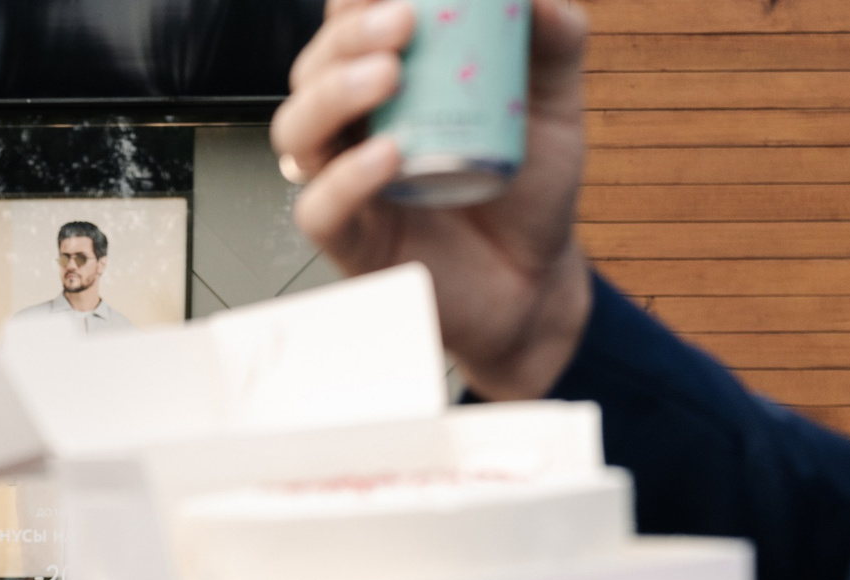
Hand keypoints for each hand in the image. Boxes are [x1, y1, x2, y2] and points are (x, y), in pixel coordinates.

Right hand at [271, 0, 594, 398]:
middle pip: (312, 70)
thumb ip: (551, 42)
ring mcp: (347, 186)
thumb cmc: (528, 191)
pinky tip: (388, 156)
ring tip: (387, 74)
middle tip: (403, 20)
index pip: (346, 28)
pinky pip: (320, 209)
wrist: (536, 281)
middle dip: (347, 37)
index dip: (353, 2)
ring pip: (297, 133)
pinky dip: (346, 179)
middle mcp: (356, 130)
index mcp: (391, 87)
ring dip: (331, 95)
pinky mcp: (353, 242)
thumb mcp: (553, 103)